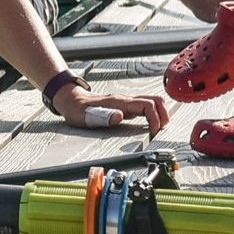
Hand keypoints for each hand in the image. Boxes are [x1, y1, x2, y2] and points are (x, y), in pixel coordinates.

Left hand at [56, 83, 170, 134]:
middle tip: (161, 131)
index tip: (153, 132)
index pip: (147, 105)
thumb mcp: (87, 116)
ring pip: (152, 102)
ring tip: (158, 130)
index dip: (155, 119)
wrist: (70, 100)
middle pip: (155, 100)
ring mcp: (126, 103)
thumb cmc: (78, 109)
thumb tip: (119, 116)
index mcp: (119, 102)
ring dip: (161, 115)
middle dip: (164, 116)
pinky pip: (145, 107)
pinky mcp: (125, 107)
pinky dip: (154, 115)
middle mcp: (126, 100)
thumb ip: (103, 117)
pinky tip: (151, 126)